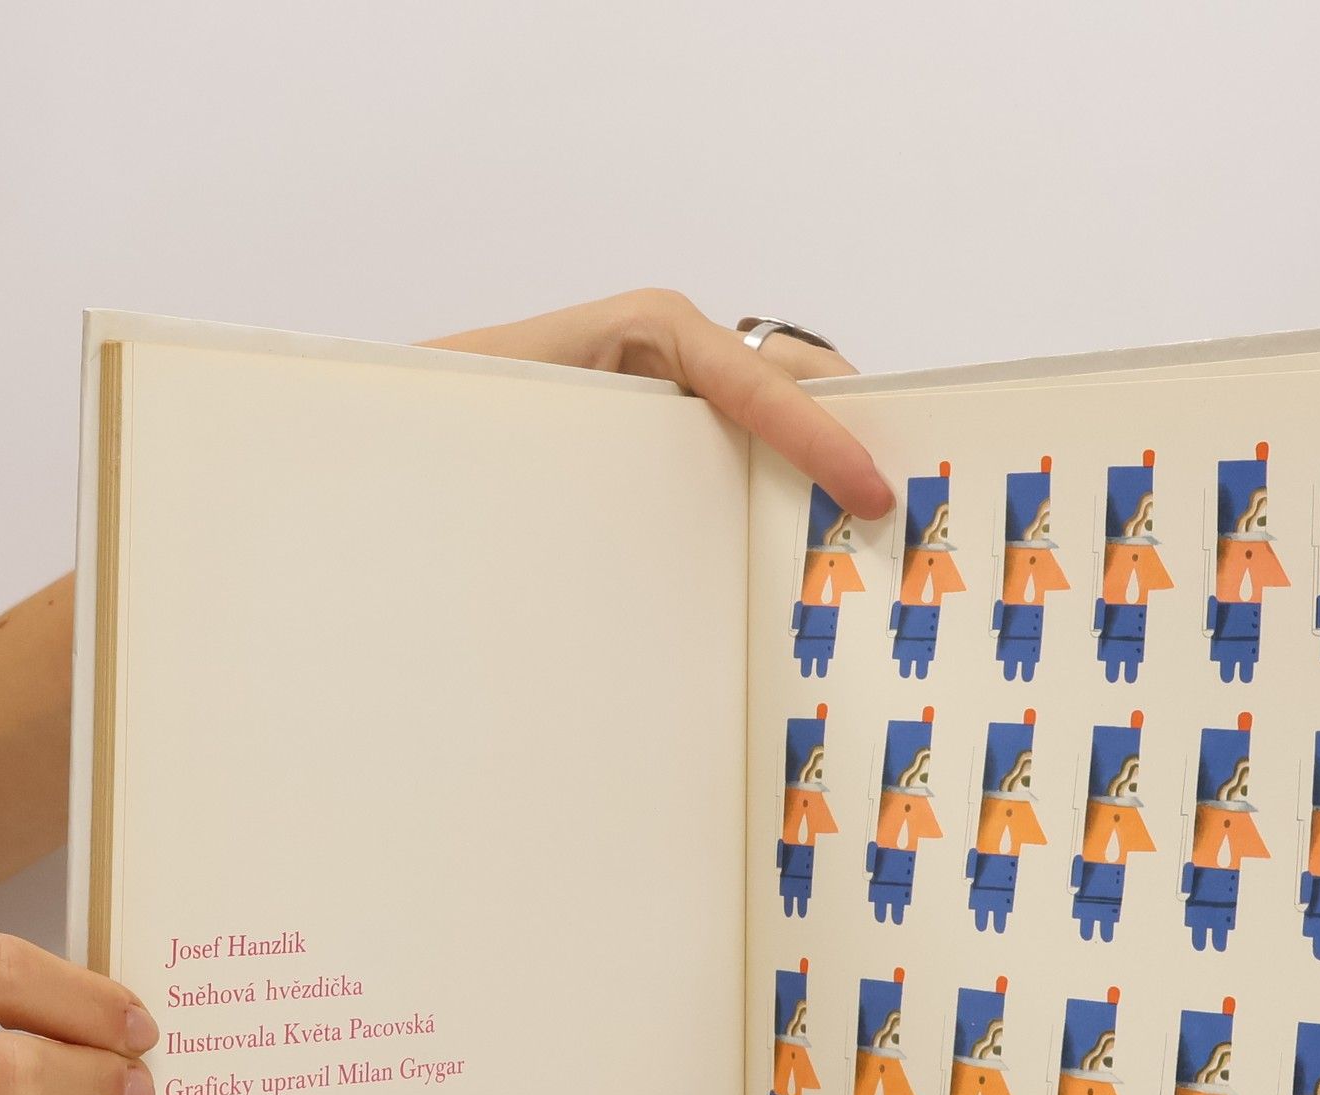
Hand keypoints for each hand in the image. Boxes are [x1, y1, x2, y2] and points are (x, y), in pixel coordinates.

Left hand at [425, 289, 895, 520]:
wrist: (412, 410)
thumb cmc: (458, 401)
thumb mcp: (529, 409)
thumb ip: (597, 439)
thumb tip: (671, 479)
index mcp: (651, 329)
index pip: (763, 384)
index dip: (824, 440)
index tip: (870, 491)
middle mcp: (678, 347)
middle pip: (799, 382)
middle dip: (856, 431)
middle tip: (907, 502)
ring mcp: (683, 384)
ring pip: (785, 413)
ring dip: (828, 463)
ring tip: (879, 527)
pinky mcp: (678, 424)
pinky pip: (750, 443)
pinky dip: (788, 481)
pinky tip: (806, 539)